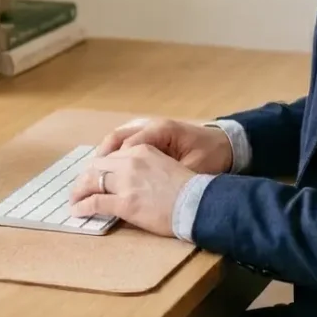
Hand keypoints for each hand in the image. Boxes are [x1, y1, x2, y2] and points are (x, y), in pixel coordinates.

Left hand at [67, 142, 195, 236]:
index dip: (100, 167)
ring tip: (74, 199)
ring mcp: (126, 182)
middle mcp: (130, 162)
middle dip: (86, 177)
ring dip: (80, 191)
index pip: (111, 156)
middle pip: (97, 167)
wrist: (201, 203)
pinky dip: (83, 206)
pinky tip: (77, 210)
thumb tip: (129, 179)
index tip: (94, 175)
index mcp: (141, 150)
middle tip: (80, 188)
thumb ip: (144, 167)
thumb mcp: (165, 166)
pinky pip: (95, 202)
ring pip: (92, 182)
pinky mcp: (125, 202)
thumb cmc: (189, 189)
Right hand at [96, 117, 232, 173]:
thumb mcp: (193, 169)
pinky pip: (124, 141)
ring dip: (104, 156)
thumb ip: (168, 177)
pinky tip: (109, 170)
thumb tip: (145, 191)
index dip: (113, 164)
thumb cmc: (212, 157)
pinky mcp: (150, 134)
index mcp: (161, 130)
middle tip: (88, 178)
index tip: (101, 181)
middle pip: (116, 137)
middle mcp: (151, 125)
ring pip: (117, 138)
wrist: (227, 145)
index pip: (128, 144)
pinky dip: (114, 154)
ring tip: (93, 175)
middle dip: (101, 158)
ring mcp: (148, 128)